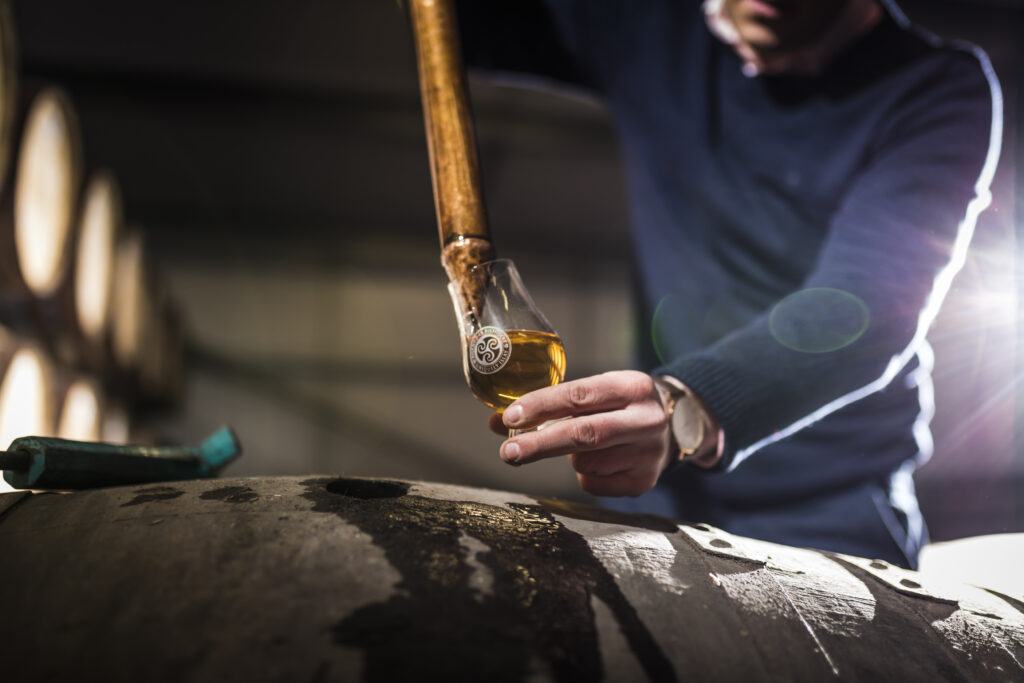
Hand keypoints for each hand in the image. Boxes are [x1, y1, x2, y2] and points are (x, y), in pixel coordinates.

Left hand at [490, 371, 672, 496]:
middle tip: (508, 453)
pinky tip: (602, 462)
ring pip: (586, 462)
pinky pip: (594, 484)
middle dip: (540, 444)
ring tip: (586, 445)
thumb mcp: (593, 394)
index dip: (542, 406)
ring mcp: (649, 453)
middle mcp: (646, 419)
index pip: (579, 395)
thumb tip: (498, 422)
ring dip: (571, 457)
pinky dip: (585, 475)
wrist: (671, 428)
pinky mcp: (644, 482)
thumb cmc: (617, 407)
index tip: (511, 417)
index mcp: (631, 386)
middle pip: (584, 434)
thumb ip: (549, 405)